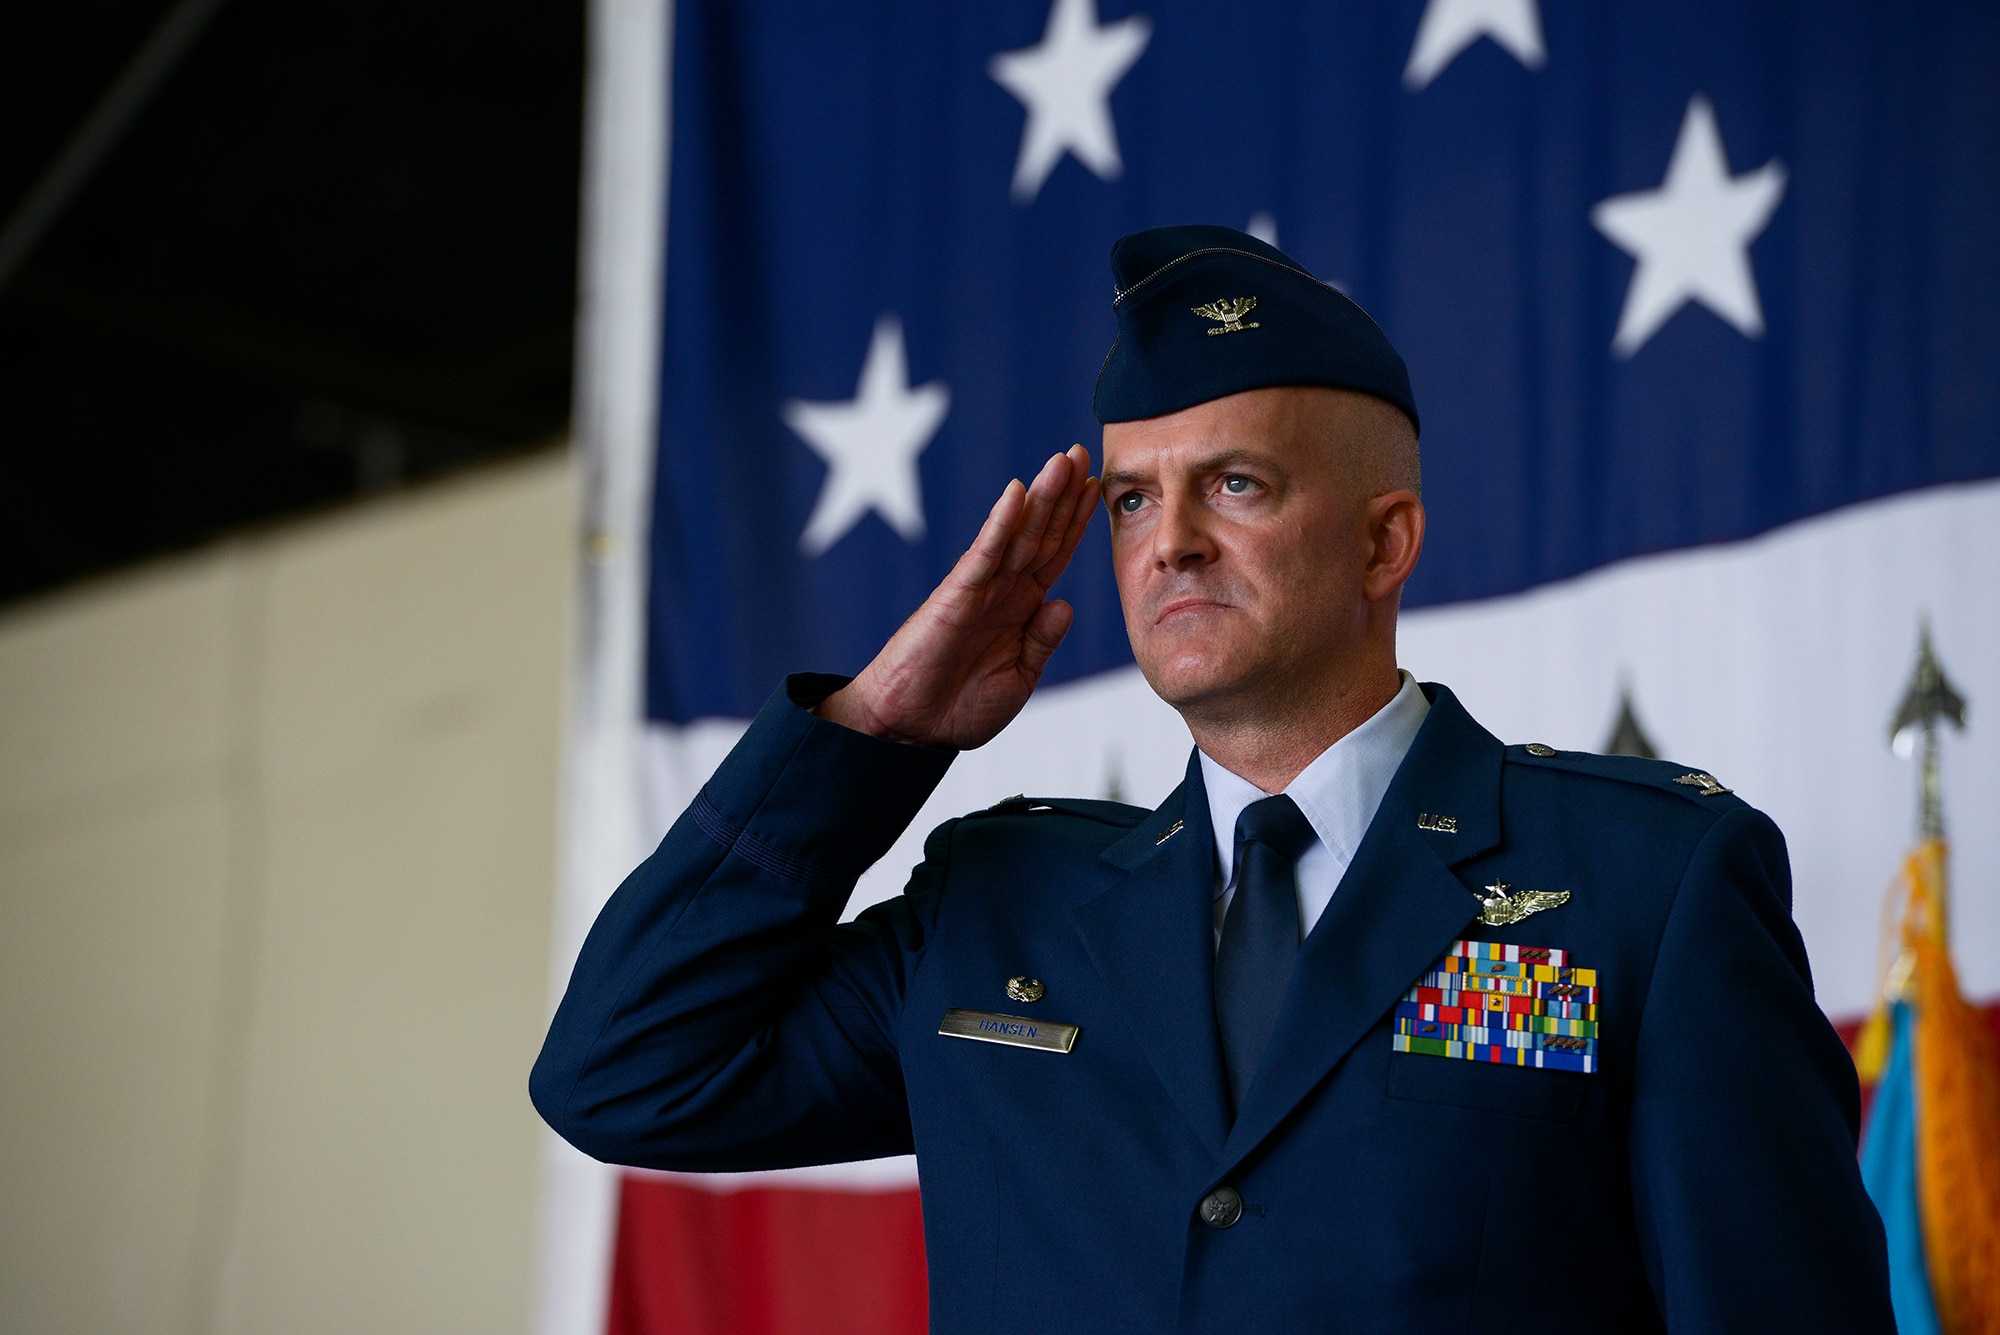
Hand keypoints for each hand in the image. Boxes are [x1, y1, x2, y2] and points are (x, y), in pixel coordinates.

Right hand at [818, 445, 1099, 748]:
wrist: (910, 730)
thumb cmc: (960, 707)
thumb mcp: (1019, 678)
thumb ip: (1042, 641)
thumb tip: (1065, 604)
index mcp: (1022, 608)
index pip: (1055, 555)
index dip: (1077, 522)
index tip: (1097, 487)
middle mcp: (1003, 590)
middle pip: (1041, 533)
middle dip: (1063, 494)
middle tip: (1083, 452)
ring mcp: (979, 590)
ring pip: (1017, 534)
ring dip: (1041, 497)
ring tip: (1062, 461)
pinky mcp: (955, 596)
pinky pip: (983, 554)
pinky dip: (1000, 524)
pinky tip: (1017, 494)